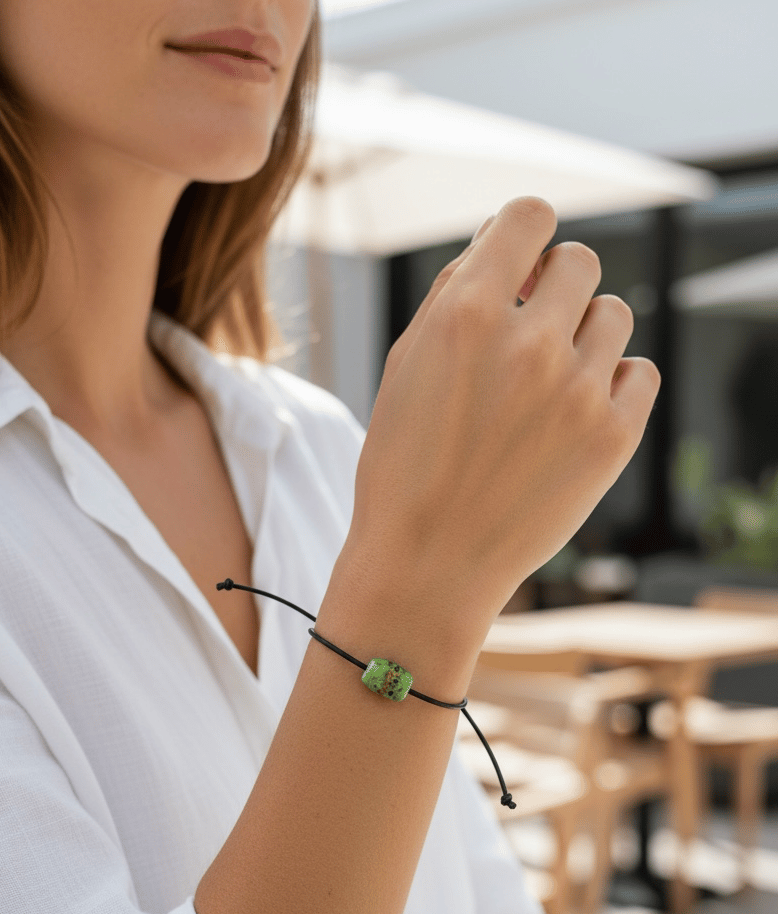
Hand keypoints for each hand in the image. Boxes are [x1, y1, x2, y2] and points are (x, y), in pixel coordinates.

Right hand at [347, 197, 659, 649]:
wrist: (428, 565)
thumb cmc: (406, 466)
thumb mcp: (406, 365)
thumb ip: (455, 295)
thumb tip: (501, 243)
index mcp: (466, 314)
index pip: (530, 215)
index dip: (524, 235)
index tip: (518, 267)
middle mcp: (528, 343)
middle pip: (580, 261)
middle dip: (555, 286)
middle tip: (530, 333)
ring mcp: (577, 392)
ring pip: (614, 314)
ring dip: (584, 335)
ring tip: (548, 384)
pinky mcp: (612, 438)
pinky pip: (640, 372)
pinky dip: (614, 383)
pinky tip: (576, 412)